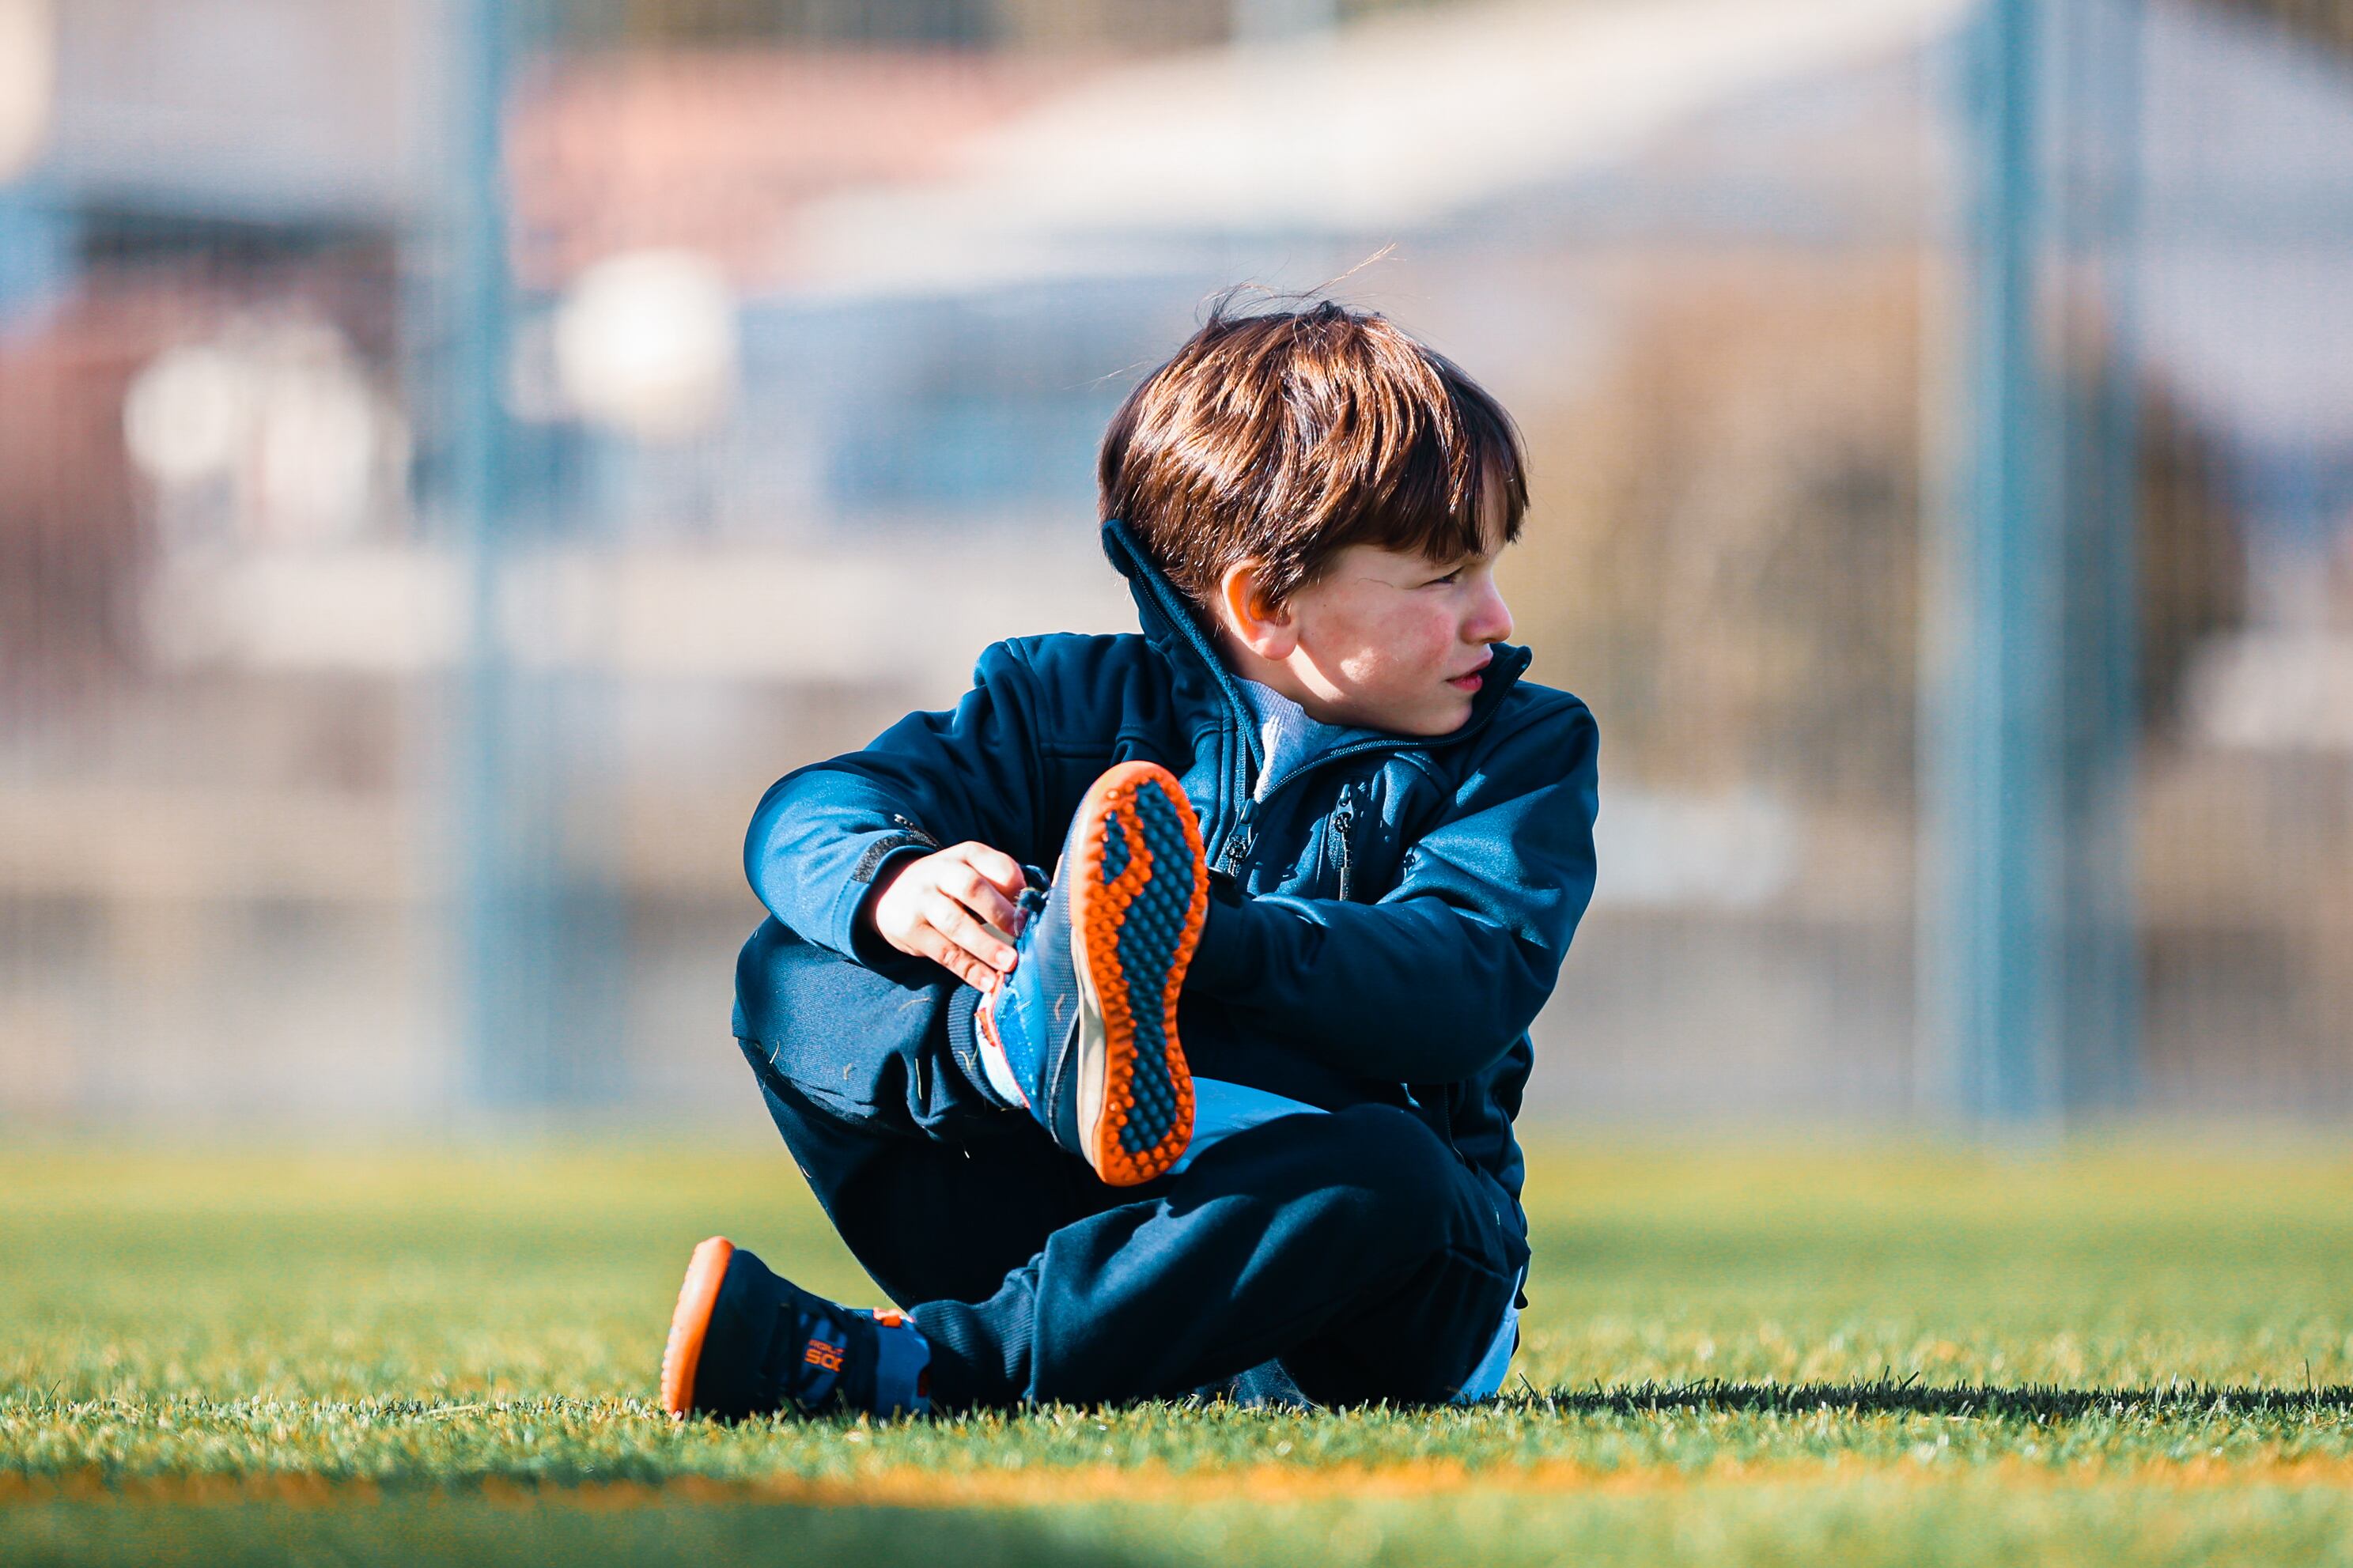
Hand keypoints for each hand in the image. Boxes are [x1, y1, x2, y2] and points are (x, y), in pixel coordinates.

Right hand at [861, 841, 1029, 989]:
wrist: (890, 890)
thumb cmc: (948, 885)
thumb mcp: (971, 870)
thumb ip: (1002, 883)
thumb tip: (1038, 911)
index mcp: (966, 854)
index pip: (996, 864)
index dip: (1017, 886)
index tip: (1033, 908)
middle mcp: (942, 872)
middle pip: (972, 887)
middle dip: (999, 912)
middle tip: (1022, 933)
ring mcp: (923, 900)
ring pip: (955, 923)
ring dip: (985, 946)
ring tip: (1010, 964)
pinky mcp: (911, 929)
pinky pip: (944, 952)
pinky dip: (968, 969)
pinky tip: (987, 982)